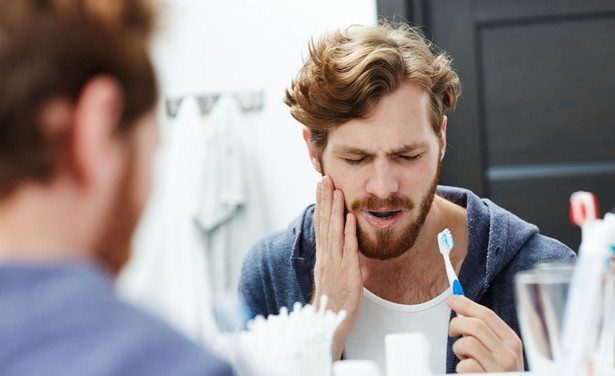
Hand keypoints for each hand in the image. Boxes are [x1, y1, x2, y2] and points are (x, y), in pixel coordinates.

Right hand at [312, 176, 362, 360]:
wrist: (329, 321)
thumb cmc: (334, 298)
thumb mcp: (333, 273)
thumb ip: (336, 255)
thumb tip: (343, 240)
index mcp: (323, 254)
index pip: (320, 223)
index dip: (321, 203)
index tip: (321, 185)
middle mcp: (326, 256)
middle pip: (324, 222)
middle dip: (325, 199)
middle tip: (325, 178)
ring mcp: (335, 263)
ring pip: (333, 231)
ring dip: (335, 210)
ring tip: (336, 190)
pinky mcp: (347, 272)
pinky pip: (348, 249)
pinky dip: (348, 232)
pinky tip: (349, 217)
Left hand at [447, 295, 523, 372]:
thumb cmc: (496, 369)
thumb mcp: (497, 349)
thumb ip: (484, 331)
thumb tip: (460, 305)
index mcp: (512, 341)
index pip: (487, 315)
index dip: (466, 304)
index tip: (452, 299)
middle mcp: (509, 353)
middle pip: (475, 325)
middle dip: (457, 324)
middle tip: (452, 331)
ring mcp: (499, 368)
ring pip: (468, 343)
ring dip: (459, 348)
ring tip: (464, 356)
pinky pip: (465, 364)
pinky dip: (461, 366)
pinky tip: (468, 370)